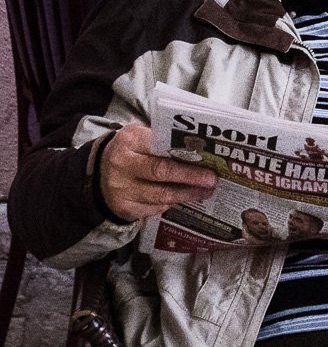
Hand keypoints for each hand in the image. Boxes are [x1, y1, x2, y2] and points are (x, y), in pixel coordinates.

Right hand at [99, 123, 217, 221]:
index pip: (159, 148)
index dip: (184, 157)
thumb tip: (198, 151)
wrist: (98, 175)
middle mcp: (122, 166)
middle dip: (190, 177)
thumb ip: (162, 142)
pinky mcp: (124, 209)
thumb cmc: (128, 152)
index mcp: (128, 142)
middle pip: (161, 172)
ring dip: (187, 194)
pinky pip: (154, 208)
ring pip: (161, 195)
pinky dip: (172, 203)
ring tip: (205, 191)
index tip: (206, 160)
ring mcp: (122, 190)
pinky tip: (185, 198)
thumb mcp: (139, 138)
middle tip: (211, 180)